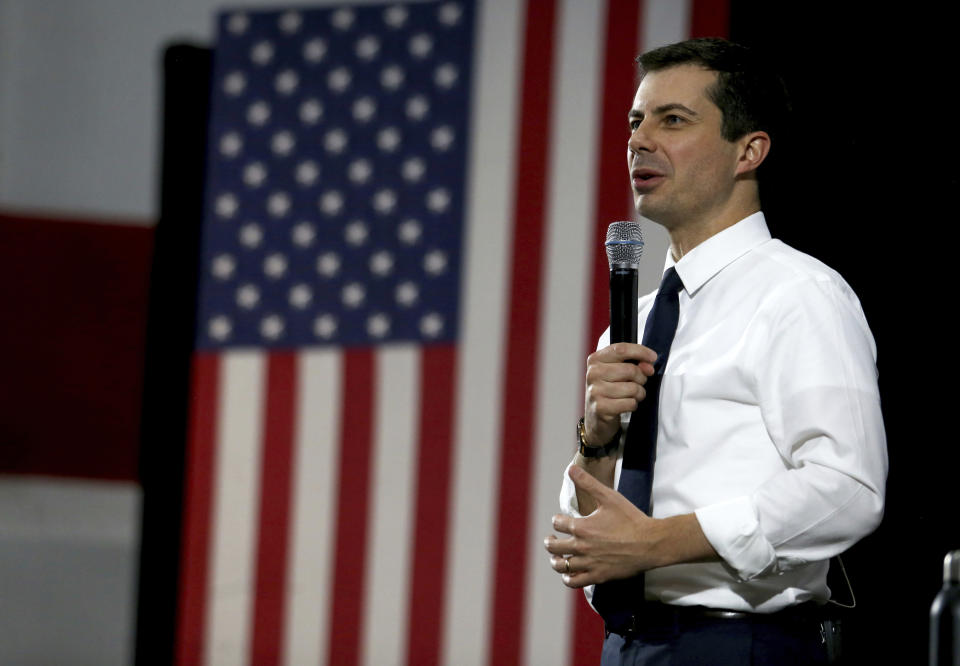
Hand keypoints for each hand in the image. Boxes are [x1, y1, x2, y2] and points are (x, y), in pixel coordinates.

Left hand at [544, 465, 659, 587]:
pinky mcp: (598, 576)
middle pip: (553, 547)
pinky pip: (575, 582)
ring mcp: (589, 563)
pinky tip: (570, 574)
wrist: (650, 543)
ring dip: (555, 561)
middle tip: (551, 540)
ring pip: (561, 566)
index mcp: (581, 527)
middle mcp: (581, 546)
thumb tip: (571, 468)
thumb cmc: (631, 518)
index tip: (561, 520)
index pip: (557, 523)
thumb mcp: (609, 496)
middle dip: (550, 542)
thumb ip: (588, 483)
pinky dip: (568, 578)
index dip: (558, 520)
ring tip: (557, 557)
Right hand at [583, 343, 656, 444]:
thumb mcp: (619, 372)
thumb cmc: (610, 390)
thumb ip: (634, 364)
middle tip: (638, 384)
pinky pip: (630, 403)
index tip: (653, 357)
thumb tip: (648, 366)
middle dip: (641, 378)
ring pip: (632, 388)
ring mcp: (595, 391)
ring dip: (638, 394)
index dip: (641, 351)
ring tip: (632, 396)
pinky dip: (633, 405)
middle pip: (630, 369)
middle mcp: (593, 373)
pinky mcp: (600, 407)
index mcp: (595, 360)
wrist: (596, 418)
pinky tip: (626, 405)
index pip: (621, 349)